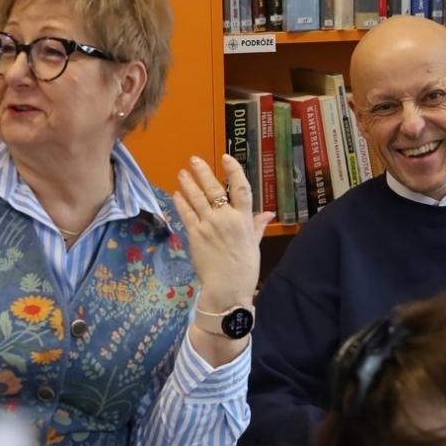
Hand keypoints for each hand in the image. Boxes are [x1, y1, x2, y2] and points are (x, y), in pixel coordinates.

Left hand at [171, 155, 273, 309]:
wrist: (227, 288)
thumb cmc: (244, 269)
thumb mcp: (255, 245)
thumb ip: (257, 226)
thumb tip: (268, 213)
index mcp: (243, 220)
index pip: (241, 189)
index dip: (234, 171)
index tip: (226, 157)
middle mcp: (226, 219)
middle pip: (214, 189)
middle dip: (203, 172)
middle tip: (194, 160)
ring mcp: (208, 225)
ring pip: (197, 198)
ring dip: (188, 183)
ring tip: (182, 172)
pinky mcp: (194, 235)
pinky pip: (186, 214)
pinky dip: (181, 202)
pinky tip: (177, 193)